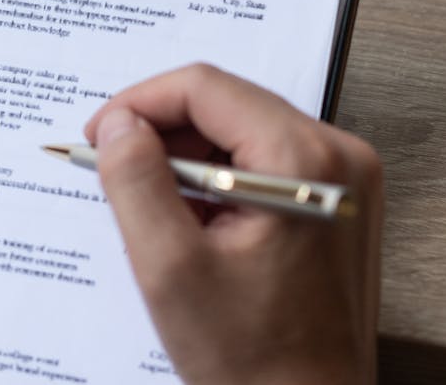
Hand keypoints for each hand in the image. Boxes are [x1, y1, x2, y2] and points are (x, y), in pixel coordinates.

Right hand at [86, 64, 382, 384]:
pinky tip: (196, 223)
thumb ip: (136, 182)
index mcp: (303, 160)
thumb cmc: (256, 362)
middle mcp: (338, 156)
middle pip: (228, 104)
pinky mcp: (339, 200)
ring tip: (158, 212)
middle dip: (163, 133)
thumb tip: (118, 123)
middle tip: (115, 171)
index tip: (100, 135)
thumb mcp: (172, 270)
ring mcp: (345, 178)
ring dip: (190, 159)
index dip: (140, 103)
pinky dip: (221, 180)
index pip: (206, 87)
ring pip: (244, 131)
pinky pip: (267, 161)